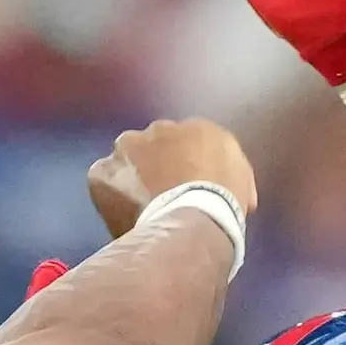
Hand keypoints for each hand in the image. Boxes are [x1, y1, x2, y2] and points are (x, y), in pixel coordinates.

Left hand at [88, 118, 257, 239]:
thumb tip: (225, 184)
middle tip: (162, 198)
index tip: (187, 188)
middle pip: (154, 147)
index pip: (188, 145)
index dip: (186, 168)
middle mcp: (160, 127)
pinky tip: (122, 214)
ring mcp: (128, 146)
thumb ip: (229, 174)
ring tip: (139, 208)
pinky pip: (104, 182)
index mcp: (199, 128)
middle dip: (156, 166)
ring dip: (131, 177)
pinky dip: (110, 196)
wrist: (193, 217)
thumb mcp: (243, 184)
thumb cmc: (225, 203)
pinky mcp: (103, 171)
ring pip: (127, 161)